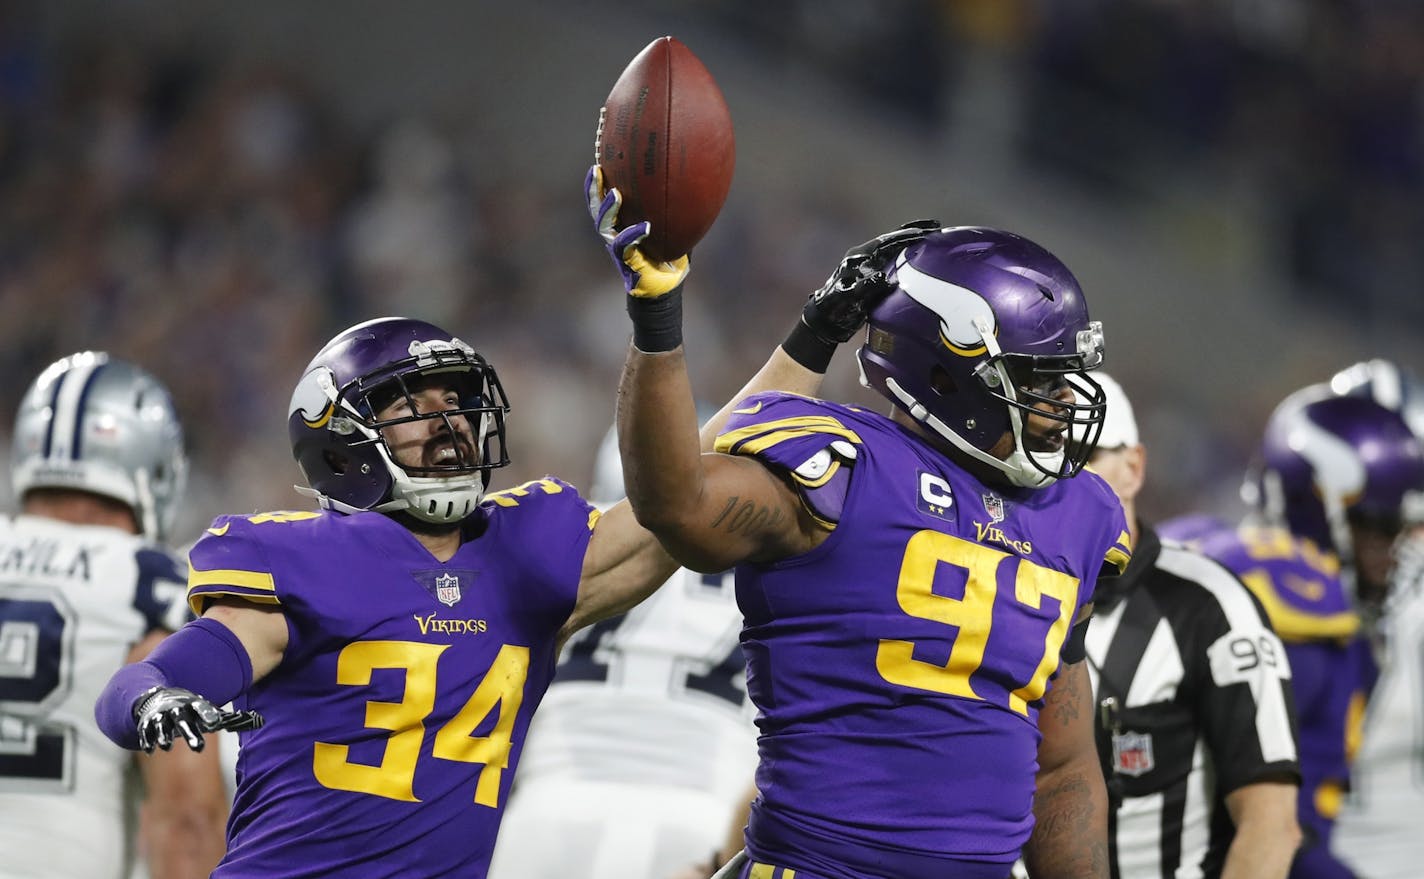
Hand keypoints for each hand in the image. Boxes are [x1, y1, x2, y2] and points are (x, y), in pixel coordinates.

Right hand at [134, 686, 264, 753]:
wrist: (156, 698)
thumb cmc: (190, 711)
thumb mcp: (208, 713)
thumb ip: (231, 720)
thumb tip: (260, 721)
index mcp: (193, 706)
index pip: (202, 709)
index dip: (208, 714)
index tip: (215, 721)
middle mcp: (177, 711)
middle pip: (184, 723)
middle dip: (190, 734)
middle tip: (199, 748)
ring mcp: (160, 717)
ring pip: (162, 727)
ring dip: (164, 736)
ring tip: (166, 746)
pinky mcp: (146, 725)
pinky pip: (146, 732)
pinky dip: (147, 740)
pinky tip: (150, 750)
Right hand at [585, 165, 688, 297]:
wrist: (667, 285)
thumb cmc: (669, 252)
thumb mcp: (672, 226)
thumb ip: (675, 207)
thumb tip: (694, 179)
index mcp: (621, 222)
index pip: (604, 199)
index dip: (598, 182)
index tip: (599, 160)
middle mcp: (614, 233)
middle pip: (596, 208)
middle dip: (594, 189)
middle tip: (597, 170)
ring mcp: (618, 248)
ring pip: (605, 225)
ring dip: (609, 208)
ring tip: (616, 194)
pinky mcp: (626, 261)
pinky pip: (625, 246)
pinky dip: (634, 234)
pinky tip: (645, 226)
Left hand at [801, 219, 940, 343]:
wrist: (826, 321)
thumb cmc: (835, 308)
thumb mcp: (850, 298)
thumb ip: (866, 287)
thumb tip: (884, 278)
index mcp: (860, 256)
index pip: (888, 241)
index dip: (908, 236)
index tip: (928, 233)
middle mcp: (866, 257)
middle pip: (894, 240)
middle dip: (914, 232)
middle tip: (936, 227)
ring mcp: (870, 266)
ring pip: (895, 250)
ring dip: (913, 244)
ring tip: (935, 239)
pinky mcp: (874, 277)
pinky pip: (895, 263)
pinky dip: (910, 259)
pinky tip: (923, 260)